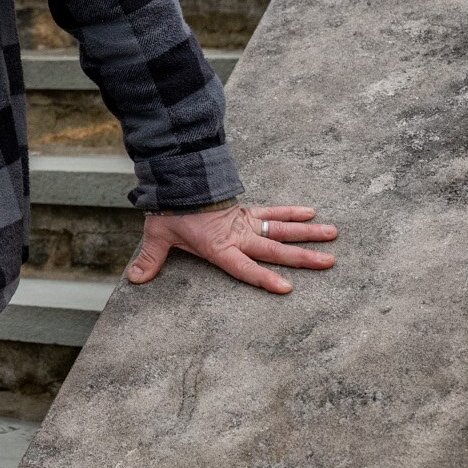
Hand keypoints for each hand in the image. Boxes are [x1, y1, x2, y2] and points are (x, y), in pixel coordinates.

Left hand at [126, 202, 336, 294]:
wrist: (176, 179)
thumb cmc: (169, 209)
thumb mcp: (157, 234)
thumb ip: (150, 260)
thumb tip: (134, 279)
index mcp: (219, 246)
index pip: (245, 267)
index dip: (264, 278)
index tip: (288, 288)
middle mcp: (238, 235)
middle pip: (275, 249)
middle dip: (303, 257)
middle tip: (330, 262)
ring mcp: (245, 222)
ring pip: (281, 229)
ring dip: (307, 234)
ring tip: (333, 237)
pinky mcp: (246, 210)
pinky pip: (272, 212)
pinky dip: (291, 212)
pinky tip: (312, 213)